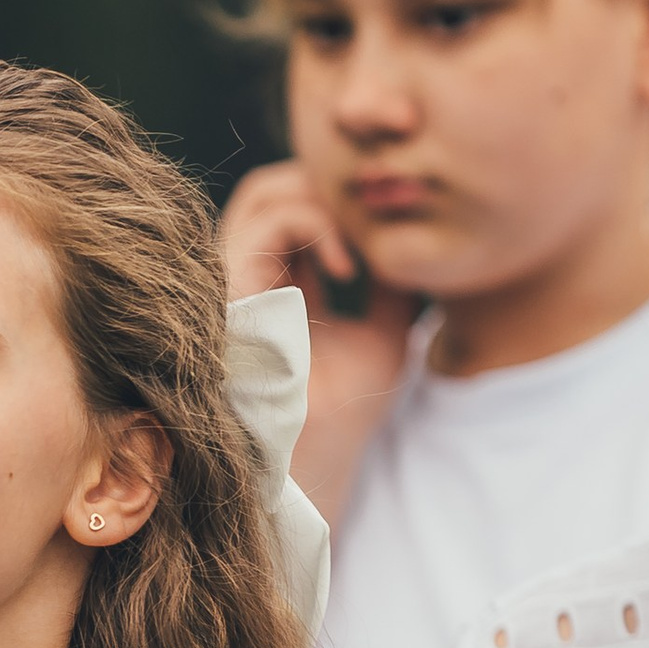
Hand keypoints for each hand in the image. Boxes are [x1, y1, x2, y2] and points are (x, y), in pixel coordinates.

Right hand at [217, 161, 418, 525]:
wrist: (317, 463)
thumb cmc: (344, 415)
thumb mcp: (387, 335)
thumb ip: (393, 286)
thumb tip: (415, 235)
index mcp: (278, 286)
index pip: (293, 210)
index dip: (338, 202)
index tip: (383, 233)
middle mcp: (249, 277)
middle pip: (271, 189)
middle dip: (325, 184)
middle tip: (370, 214)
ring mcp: (235, 280)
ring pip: (263, 193)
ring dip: (321, 198)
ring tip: (358, 239)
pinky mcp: (233, 290)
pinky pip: (267, 224)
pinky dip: (313, 224)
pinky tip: (345, 264)